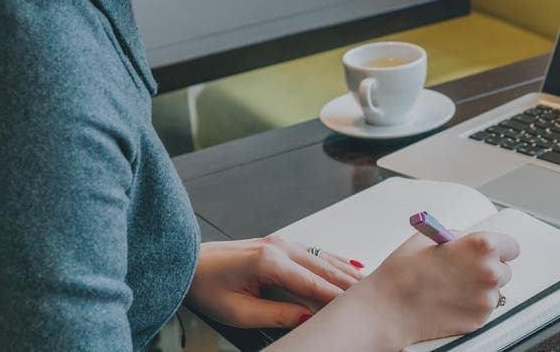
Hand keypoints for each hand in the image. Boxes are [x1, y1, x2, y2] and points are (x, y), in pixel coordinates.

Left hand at [185, 236, 362, 327]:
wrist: (188, 263)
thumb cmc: (207, 285)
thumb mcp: (238, 311)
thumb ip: (276, 314)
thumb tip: (306, 317)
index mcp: (269, 261)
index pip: (312, 283)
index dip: (336, 297)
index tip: (354, 307)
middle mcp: (279, 247)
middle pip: (324, 268)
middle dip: (349, 283)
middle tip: (371, 296)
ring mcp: (281, 242)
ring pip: (323, 258)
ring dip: (345, 271)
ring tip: (366, 284)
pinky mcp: (280, 244)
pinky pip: (314, 253)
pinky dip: (334, 261)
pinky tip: (349, 266)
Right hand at [362, 230, 519, 344]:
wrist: (389, 309)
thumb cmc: (403, 272)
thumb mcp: (430, 238)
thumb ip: (458, 238)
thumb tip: (470, 242)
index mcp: (481, 247)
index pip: (511, 246)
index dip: (499, 249)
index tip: (491, 252)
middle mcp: (489, 273)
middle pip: (505, 269)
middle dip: (488, 269)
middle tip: (465, 270)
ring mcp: (486, 299)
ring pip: (494, 290)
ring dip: (480, 288)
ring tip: (452, 287)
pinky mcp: (479, 320)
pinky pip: (483, 308)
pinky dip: (471, 305)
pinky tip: (450, 300)